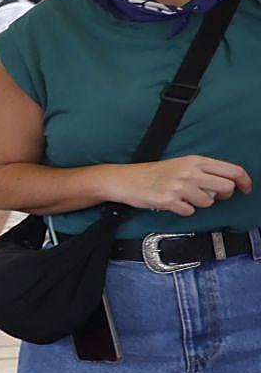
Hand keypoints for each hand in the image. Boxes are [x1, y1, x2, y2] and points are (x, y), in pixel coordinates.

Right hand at [113, 156, 252, 215]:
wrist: (126, 180)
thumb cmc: (154, 174)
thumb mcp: (181, 165)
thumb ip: (204, 171)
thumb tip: (226, 184)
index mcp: (195, 161)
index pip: (232, 170)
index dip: (244, 181)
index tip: (246, 189)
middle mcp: (190, 172)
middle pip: (225, 187)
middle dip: (222, 195)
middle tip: (212, 196)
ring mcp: (180, 186)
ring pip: (208, 202)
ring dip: (199, 203)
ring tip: (184, 197)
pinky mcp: (169, 200)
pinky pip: (190, 211)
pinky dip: (183, 210)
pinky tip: (173, 203)